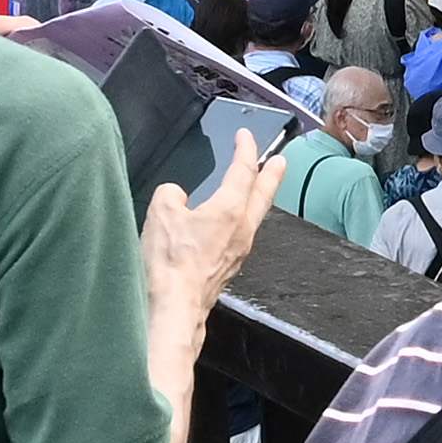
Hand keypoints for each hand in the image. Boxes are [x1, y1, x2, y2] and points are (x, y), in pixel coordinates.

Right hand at [145, 134, 283, 326]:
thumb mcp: (161, 214)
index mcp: (230, 210)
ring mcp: (239, 250)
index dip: (245, 149)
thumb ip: (171, 195)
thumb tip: (176, 197)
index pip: (243, 171)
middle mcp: (243, 229)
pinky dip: (241, 219)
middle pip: (263, 193)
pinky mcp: (229, 266)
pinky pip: (241, 234)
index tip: (246, 136)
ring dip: (258, 197)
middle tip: (280, 161)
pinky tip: (230, 224)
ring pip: (255, 215)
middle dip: (271, 174)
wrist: (176, 306)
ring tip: (258, 189)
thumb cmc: (171, 263)